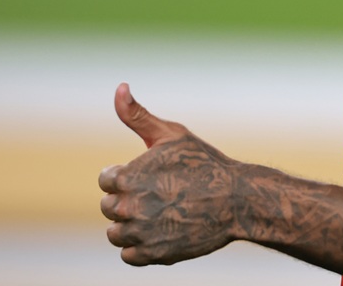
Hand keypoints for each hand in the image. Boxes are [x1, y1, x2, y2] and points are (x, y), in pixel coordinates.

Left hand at [99, 83, 240, 264]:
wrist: (236, 200)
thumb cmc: (203, 162)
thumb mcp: (171, 133)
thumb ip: (137, 114)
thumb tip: (120, 86)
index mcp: (127, 177)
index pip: (105, 180)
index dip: (125, 176)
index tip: (148, 175)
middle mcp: (129, 208)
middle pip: (109, 207)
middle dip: (127, 200)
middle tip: (159, 194)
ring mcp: (141, 234)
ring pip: (115, 233)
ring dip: (130, 225)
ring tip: (158, 214)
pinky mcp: (153, 256)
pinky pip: (129, 256)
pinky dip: (140, 247)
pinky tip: (160, 231)